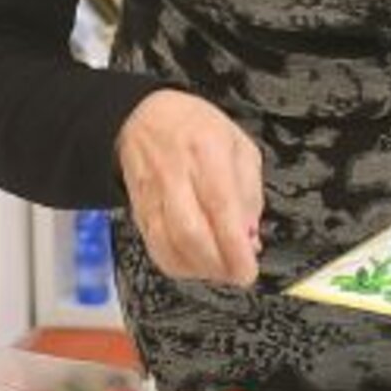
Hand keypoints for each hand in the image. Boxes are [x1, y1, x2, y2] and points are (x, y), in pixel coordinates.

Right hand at [114, 90, 262, 284]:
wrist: (142, 118)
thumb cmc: (193, 128)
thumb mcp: (238, 145)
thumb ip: (249, 191)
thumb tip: (250, 235)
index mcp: (207, 153)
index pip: (221, 207)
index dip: (235, 246)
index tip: (248, 268)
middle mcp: (176, 176)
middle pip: (192, 234)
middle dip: (219, 264)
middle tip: (238, 273)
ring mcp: (154, 196)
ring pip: (170, 246)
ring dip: (199, 269)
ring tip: (219, 269)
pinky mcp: (140, 212)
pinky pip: (155, 248)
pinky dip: (177, 265)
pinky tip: (195, 264)